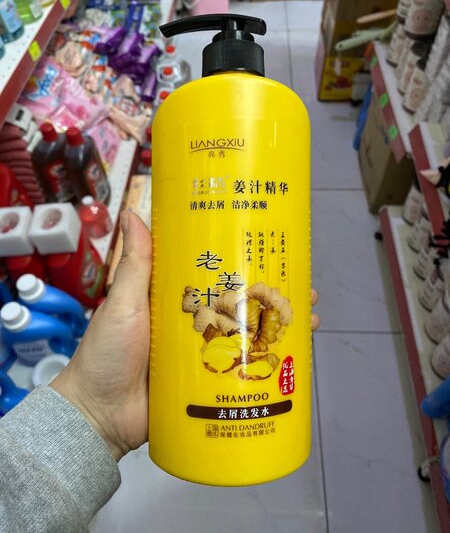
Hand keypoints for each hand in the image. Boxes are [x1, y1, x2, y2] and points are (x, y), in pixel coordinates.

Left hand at [52, 210, 319, 461]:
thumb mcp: (124, 303)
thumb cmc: (108, 353)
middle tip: (306, 288)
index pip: (220, 276)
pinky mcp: (209, 386)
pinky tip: (294, 360)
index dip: (247, 263)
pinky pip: (244, 372)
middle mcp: (198, 325)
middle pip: (245, 306)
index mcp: (180, 301)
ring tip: (310, 319)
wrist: (98, 415)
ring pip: (251, 338)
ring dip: (282, 328)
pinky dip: (271, 365)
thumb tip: (133, 211)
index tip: (274, 248)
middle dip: (277, 297)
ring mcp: (206, 357)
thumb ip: (135, 264)